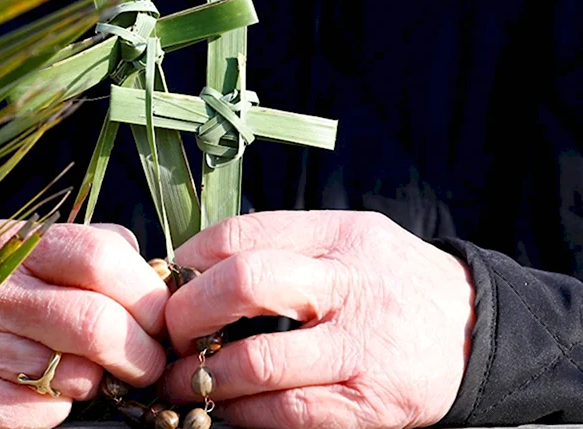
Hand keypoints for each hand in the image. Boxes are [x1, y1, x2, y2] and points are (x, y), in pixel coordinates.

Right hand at [0, 222, 168, 428]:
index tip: (159, 320)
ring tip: (82, 373)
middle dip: (141, 351)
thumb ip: (85, 256)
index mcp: (7, 244)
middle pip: (96, 320)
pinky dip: (59, 407)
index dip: (145, 293)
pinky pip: (47, 411)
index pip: (99, 255)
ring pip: (77, 373)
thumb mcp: (28, 261)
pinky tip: (39, 391)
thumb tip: (156, 277)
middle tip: (148, 364)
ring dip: (96, 381)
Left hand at [161, 211, 474, 428]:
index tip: (168, 285)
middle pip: (246, 284)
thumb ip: (282, 246)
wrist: (477, 331)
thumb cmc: (390, 282)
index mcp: (338, 236)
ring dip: (203, 378)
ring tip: (181, 382)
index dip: (189, 262)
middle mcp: (351, 286)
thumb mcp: (347, 240)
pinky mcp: (371, 405)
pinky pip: (288, 414)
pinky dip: (243, 415)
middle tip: (170, 334)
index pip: (242, 234)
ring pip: (259, 362)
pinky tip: (226, 409)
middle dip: (189, 313)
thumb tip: (194, 270)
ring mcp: (363, 348)